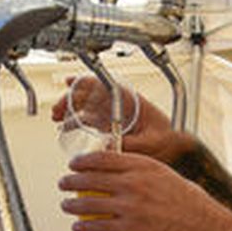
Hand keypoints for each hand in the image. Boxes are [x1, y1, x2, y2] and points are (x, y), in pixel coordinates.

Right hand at [51, 75, 182, 162]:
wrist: (174, 148)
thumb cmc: (169, 140)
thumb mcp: (151, 142)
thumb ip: (131, 144)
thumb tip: (111, 148)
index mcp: (130, 100)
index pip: (103, 84)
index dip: (84, 82)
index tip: (70, 84)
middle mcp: (119, 104)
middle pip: (88, 95)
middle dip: (70, 100)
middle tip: (57, 110)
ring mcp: (113, 114)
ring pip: (85, 107)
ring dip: (69, 110)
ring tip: (57, 119)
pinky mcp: (110, 126)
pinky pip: (88, 120)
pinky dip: (75, 122)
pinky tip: (65, 128)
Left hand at [58, 149, 231, 230]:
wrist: (199, 223)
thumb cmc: (183, 198)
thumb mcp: (161, 172)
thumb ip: (137, 168)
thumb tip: (113, 168)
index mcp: (141, 166)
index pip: (102, 158)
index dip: (82, 161)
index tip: (74, 164)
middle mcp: (133, 184)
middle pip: (91, 179)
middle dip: (71, 182)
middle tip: (64, 183)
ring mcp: (129, 207)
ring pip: (90, 204)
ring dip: (72, 205)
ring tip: (66, 206)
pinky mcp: (129, 228)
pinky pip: (98, 226)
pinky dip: (84, 226)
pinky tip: (78, 226)